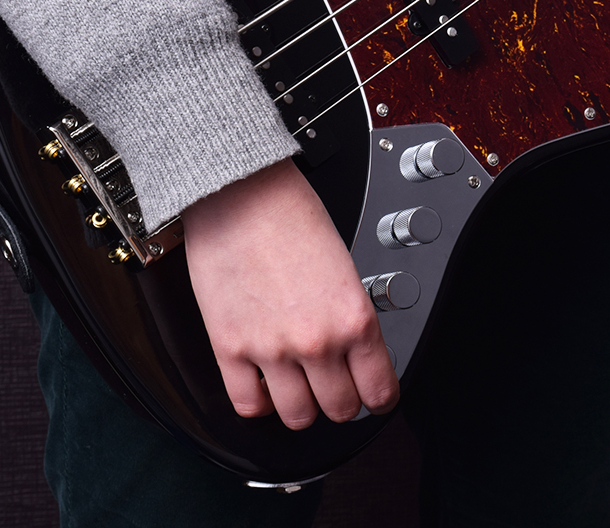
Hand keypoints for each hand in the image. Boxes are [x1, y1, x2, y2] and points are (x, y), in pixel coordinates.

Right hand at [182, 159, 399, 429]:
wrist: (240, 193)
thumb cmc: (291, 215)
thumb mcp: (345, 268)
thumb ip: (350, 318)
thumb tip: (352, 353)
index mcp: (355, 318)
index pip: (380, 391)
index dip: (379, 398)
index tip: (373, 396)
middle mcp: (317, 340)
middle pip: (339, 410)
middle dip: (340, 403)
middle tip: (333, 387)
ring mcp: (272, 349)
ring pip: (297, 417)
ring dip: (301, 407)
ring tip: (297, 388)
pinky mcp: (230, 348)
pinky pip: (249, 405)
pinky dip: (260, 403)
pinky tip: (264, 385)